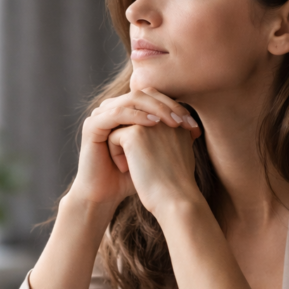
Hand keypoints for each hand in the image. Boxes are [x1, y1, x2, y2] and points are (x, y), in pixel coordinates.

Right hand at [69, 88, 199, 209]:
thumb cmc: (131, 177)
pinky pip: (117, 114)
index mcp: (125, 110)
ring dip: (156, 109)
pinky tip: (153, 125)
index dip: (175, 106)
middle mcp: (111, 108)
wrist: (106, 195)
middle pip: (143, 94)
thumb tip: (197, 129)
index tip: (194, 124)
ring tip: (174, 123)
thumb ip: (169, 138)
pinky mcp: (92, 125)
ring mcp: (100, 115)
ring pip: (132, 100)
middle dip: (168, 106)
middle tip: (184, 120)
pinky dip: (137, 117)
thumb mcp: (155, 153)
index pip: (153, 97)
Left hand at [107, 115, 202, 218]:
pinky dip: (116, 154)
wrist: (176, 200)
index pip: (148, 122)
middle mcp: (165, 116)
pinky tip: (127, 169)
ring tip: (135, 166)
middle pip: (134, 122)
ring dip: (123, 147)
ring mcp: (150, 122)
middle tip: (144, 165)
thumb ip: (167, 139)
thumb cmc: (176, 184)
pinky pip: (113, 136)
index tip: (153, 163)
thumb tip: (150, 136)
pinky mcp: (134, 133)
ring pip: (122, 126)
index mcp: (178, 120)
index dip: (145, 144)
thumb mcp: (177, 155)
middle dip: (132, 141)